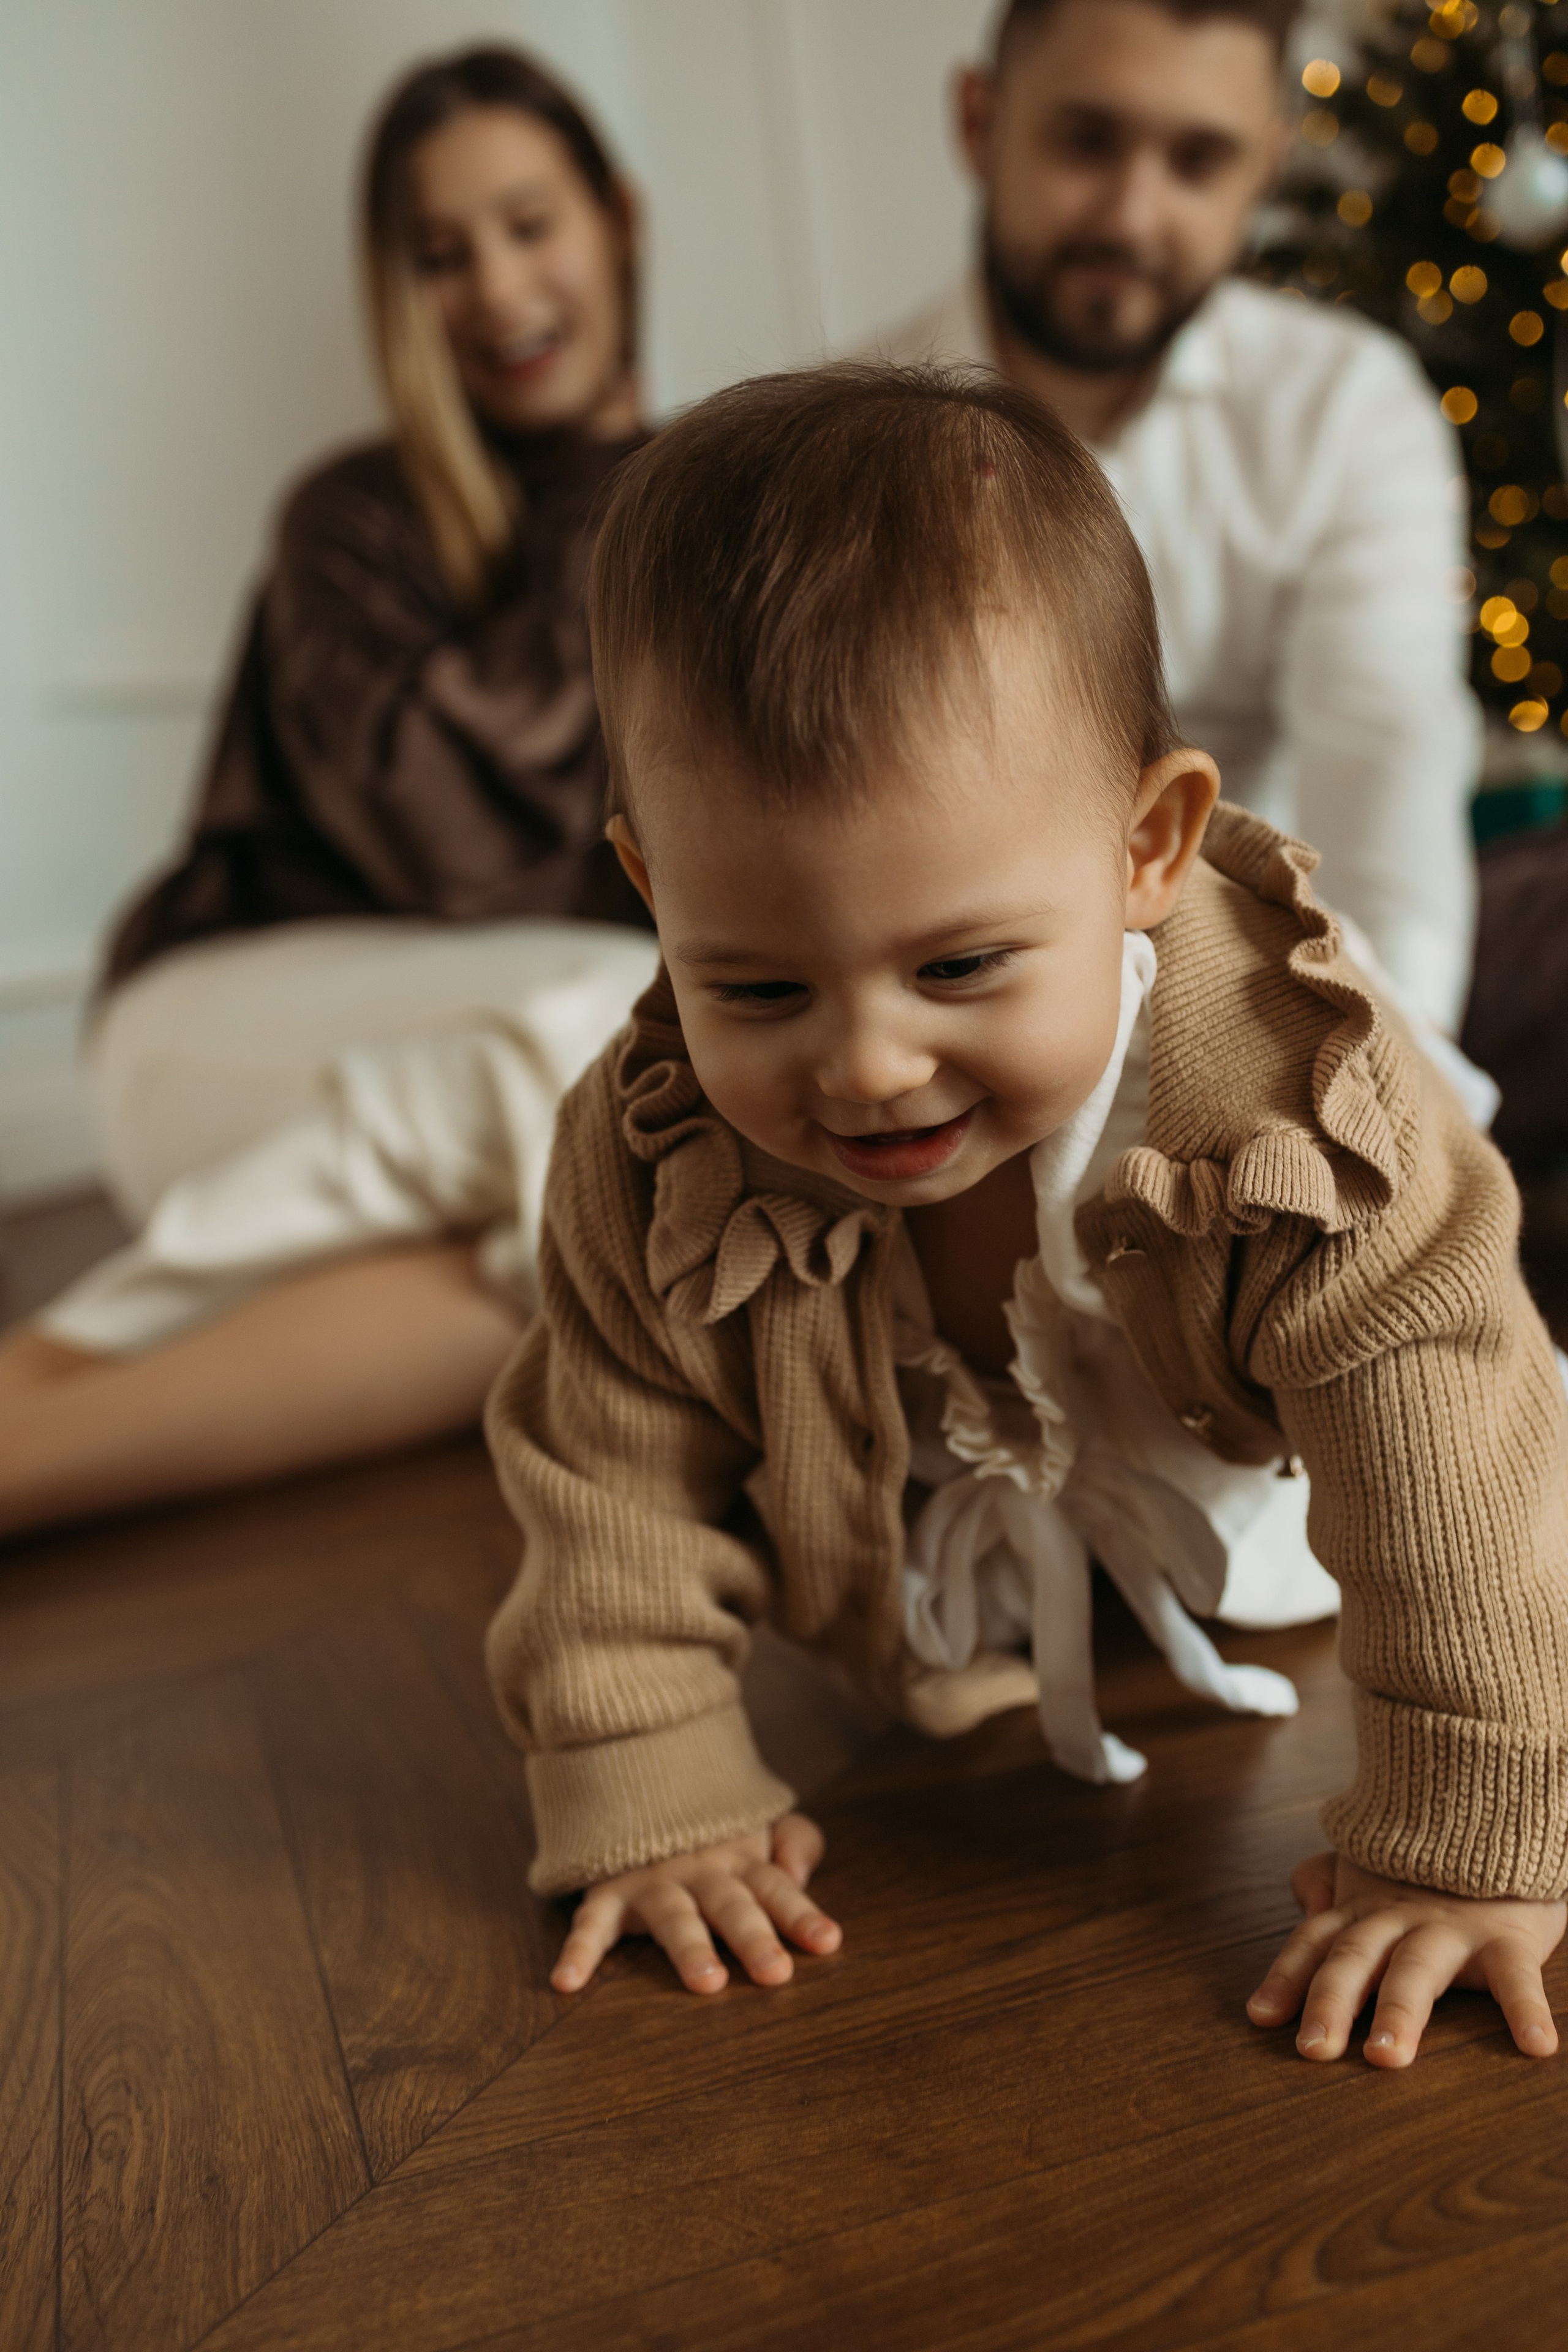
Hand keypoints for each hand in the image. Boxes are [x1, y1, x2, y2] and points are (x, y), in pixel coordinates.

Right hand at [550, 1812, 841, 1996]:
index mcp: (741, 1861)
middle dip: (753, 1936)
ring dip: (690, 1947)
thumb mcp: (761, 1825)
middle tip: (776, 1972)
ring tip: (706, 1982)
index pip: (776, 1887)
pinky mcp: (609, 1893)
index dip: (801, 1913)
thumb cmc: (715, 1830)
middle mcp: (700, 1872)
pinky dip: (578, 1951)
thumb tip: (802, 1870)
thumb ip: (796, 1839)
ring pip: (674, 1916)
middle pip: (731, 1904)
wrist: (640, 1786)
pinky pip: (591, 1922)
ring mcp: (652, 1882)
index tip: (827, 1942)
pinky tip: (567, 1982)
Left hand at [1247, 1850, 1564, 2067]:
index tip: (1260, 2017)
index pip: (1314, 1943)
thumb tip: (1305, 1904)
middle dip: (1330, 2002)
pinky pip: (1517, 1976)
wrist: (1502, 1820)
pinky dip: (1525, 2010)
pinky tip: (1536, 2046)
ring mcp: (1451, 1929)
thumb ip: (1324, 1879)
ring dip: (1399, 2011)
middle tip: (1314, 2049)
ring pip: (1418, 1970)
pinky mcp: (1508, 1937)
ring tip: (1385, 2056)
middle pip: (1355, 1959)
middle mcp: (1398, 1919)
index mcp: (1363, 1909)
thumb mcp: (1367, 1866)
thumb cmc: (1427, 1864)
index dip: (1286, 1977)